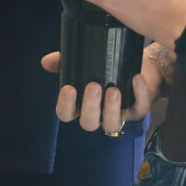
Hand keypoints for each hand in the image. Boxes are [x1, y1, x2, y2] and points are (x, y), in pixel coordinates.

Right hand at [48, 42, 170, 131]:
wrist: (137, 64)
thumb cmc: (106, 67)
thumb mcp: (84, 62)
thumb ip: (63, 61)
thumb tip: (46, 61)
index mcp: (81, 106)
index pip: (66, 114)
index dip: (65, 105)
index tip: (68, 88)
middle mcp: (98, 115)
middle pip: (88, 123)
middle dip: (90, 107)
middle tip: (93, 86)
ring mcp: (118, 115)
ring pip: (112, 124)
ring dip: (111, 108)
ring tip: (112, 90)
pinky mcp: (138, 110)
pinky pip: (139, 109)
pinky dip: (139, 94)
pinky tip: (136, 79)